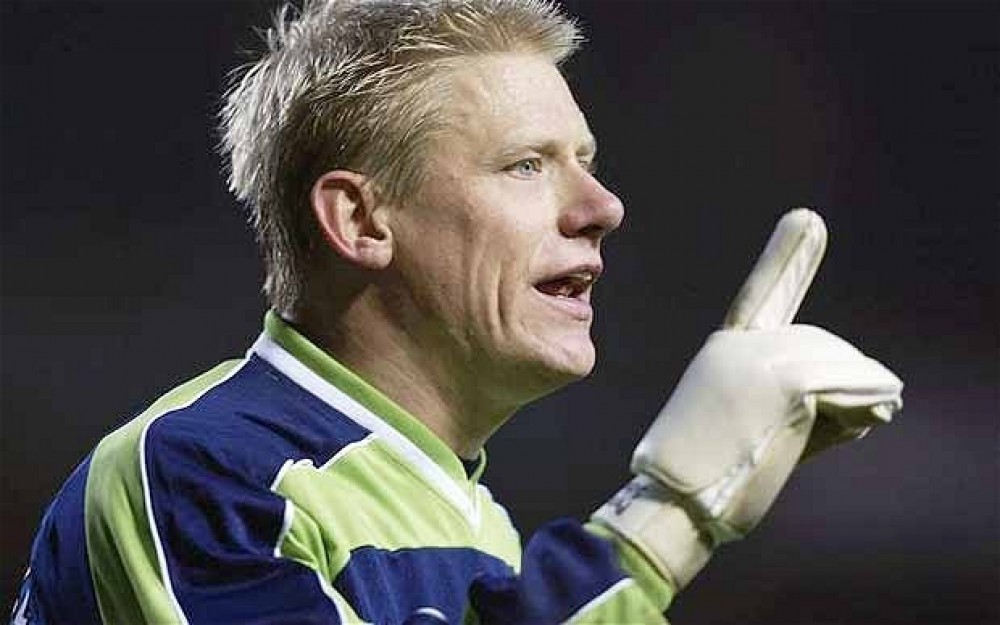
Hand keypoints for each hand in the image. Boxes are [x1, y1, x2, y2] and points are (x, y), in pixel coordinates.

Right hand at [593, 208, 902, 589]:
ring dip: (852, 404)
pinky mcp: (785, 382)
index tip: (808, 220)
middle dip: (841, 387)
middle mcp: (740, 345)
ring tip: (810, 439)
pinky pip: (854, 387)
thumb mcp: (755, 429)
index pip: (764, 296)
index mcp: (726, 351)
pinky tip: (862, 419)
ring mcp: (761, 359)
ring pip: (843, 368)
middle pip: (824, 349)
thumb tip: (879, 400)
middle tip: (812, 431)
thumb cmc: (712, 477)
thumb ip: (806, 404)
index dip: (789, 258)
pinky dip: (869, 407)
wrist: (676, 502)